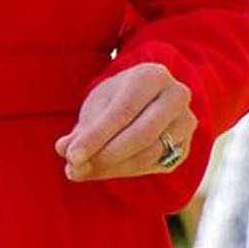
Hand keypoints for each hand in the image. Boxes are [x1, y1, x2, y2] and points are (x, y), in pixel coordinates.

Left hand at [54, 61, 197, 182]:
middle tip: (74, 167)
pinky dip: (123, 171)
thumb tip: (63, 149)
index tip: (70, 155)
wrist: (149, 98)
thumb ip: (83, 127)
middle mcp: (176, 97)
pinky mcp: (184, 147)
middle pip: (141, 134)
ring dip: (111, 167)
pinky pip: (153, 165)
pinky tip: (101, 171)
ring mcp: (185, 123)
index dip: (96, 136)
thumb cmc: (119, 97)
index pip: (123, 111)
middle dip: (104, 155)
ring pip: (148, 154)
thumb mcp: (99, 103)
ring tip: (80, 171)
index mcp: (153, 76)